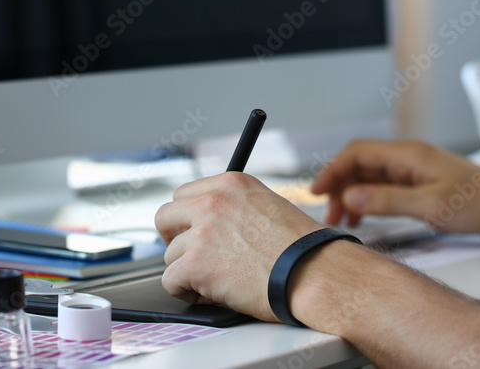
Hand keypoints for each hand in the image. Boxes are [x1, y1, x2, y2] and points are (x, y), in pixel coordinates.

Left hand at [155, 172, 323, 320]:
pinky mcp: (195, 263)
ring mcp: (202, 231)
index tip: (193, 232)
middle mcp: (213, 201)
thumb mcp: (269, 206)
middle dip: (174, 239)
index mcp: (231, 184)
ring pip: (169, 255)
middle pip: (165, 216)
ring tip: (215, 281)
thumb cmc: (303, 250)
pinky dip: (186, 292)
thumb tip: (215, 225)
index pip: (185, 194)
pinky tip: (210, 295)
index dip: (187, 218)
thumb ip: (235, 208)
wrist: (315, 273)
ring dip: (187, 270)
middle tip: (190, 256)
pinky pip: (170, 281)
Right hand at [311, 140, 479, 234]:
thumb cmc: (479, 201)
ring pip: (369, 177)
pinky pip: (383, 187)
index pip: (357, 153)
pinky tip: (364, 216)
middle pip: (359, 164)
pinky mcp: (419, 184)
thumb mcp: (431, 204)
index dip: (333, 170)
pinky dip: (368, 200)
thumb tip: (350, 195)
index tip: (317, 191)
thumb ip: (389, 200)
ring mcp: (412, 170)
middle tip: (328, 212)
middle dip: (338, 185)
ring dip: (352, 194)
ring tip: (343, 219)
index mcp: (407, 155)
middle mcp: (407, 158)